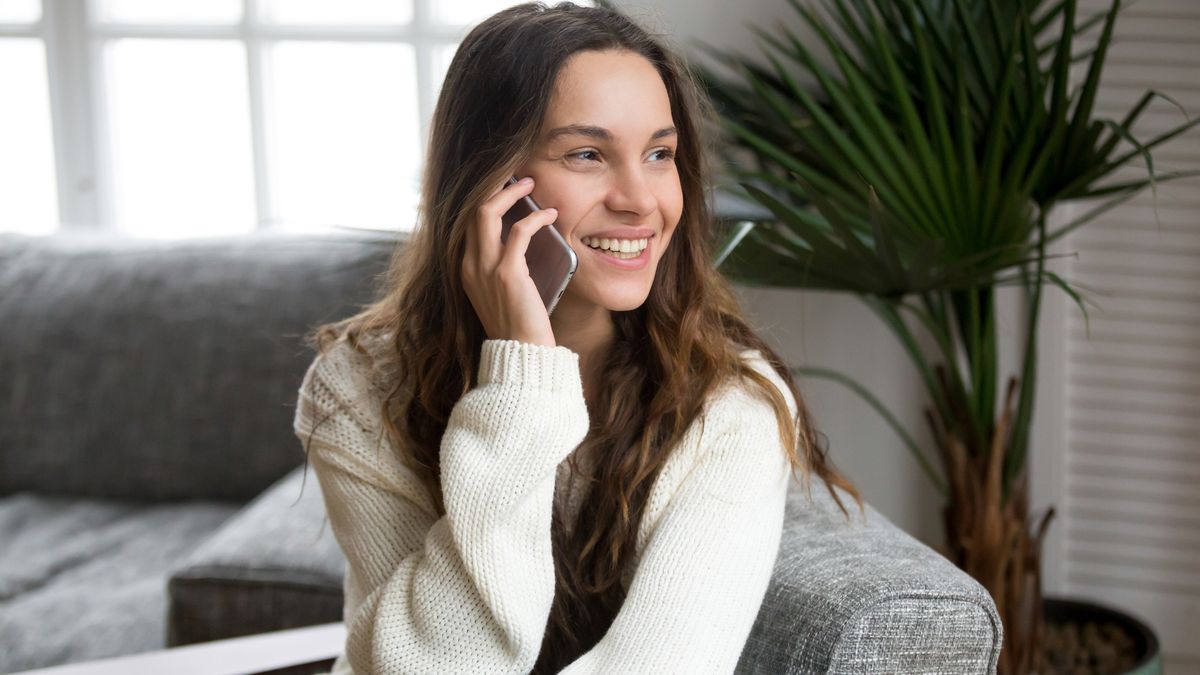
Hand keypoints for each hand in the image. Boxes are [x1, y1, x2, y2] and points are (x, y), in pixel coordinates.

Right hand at [461, 176, 557, 347]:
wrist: (521, 355)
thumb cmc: (517, 325)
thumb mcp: (499, 293)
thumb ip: (500, 267)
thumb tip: (520, 239)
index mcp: (465, 269)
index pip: (466, 223)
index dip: (485, 199)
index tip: (505, 187)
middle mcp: (469, 266)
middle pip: (470, 209)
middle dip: (493, 186)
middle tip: (517, 177)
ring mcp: (485, 269)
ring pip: (487, 212)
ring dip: (510, 191)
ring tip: (531, 184)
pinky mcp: (507, 274)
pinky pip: (519, 232)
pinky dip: (536, 218)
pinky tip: (550, 215)